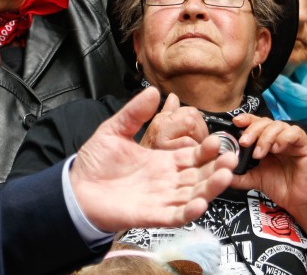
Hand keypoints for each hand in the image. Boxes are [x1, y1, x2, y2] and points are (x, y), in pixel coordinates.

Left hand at [70, 87, 234, 231]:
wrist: (76, 189)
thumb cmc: (95, 163)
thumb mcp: (114, 130)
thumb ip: (135, 113)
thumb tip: (153, 90)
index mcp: (162, 160)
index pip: (192, 155)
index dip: (206, 149)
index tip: (218, 140)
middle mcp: (167, 180)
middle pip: (199, 175)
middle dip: (217, 168)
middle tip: (231, 157)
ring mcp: (161, 199)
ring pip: (193, 195)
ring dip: (210, 188)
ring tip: (224, 176)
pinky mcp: (152, 215)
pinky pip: (175, 216)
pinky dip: (189, 212)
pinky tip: (200, 203)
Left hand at [229, 114, 306, 215]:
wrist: (299, 204)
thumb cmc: (280, 188)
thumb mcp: (254, 179)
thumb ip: (239, 174)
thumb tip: (219, 171)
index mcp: (267, 141)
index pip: (256, 123)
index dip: (246, 119)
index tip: (235, 122)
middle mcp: (280, 137)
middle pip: (265, 122)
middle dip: (252, 130)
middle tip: (244, 143)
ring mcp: (293, 141)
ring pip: (278, 125)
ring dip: (266, 137)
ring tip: (259, 153)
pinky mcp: (305, 146)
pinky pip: (295, 133)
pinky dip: (283, 138)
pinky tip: (276, 149)